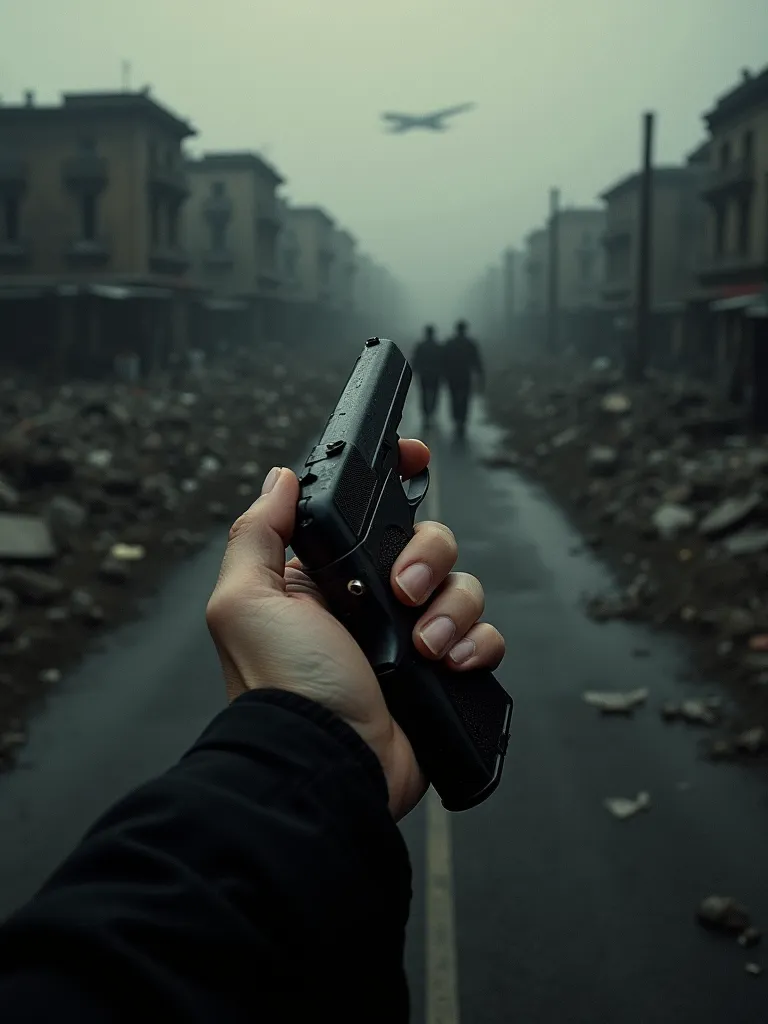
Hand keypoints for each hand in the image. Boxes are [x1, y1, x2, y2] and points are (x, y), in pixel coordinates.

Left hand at [206, 440, 504, 819]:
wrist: (327, 766)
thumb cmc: (280, 688)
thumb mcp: (246, 601)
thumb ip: (260, 534)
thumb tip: (279, 479)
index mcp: (324, 578)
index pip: (368, 513)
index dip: (397, 481)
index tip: (416, 458)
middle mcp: (369, 602)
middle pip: (428, 542)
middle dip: (426, 557)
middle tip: (401, 593)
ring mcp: (409, 638)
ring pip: (461, 586)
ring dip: (451, 609)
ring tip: (423, 646)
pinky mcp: (442, 672)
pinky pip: (483, 636)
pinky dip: (475, 644)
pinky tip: (446, 664)